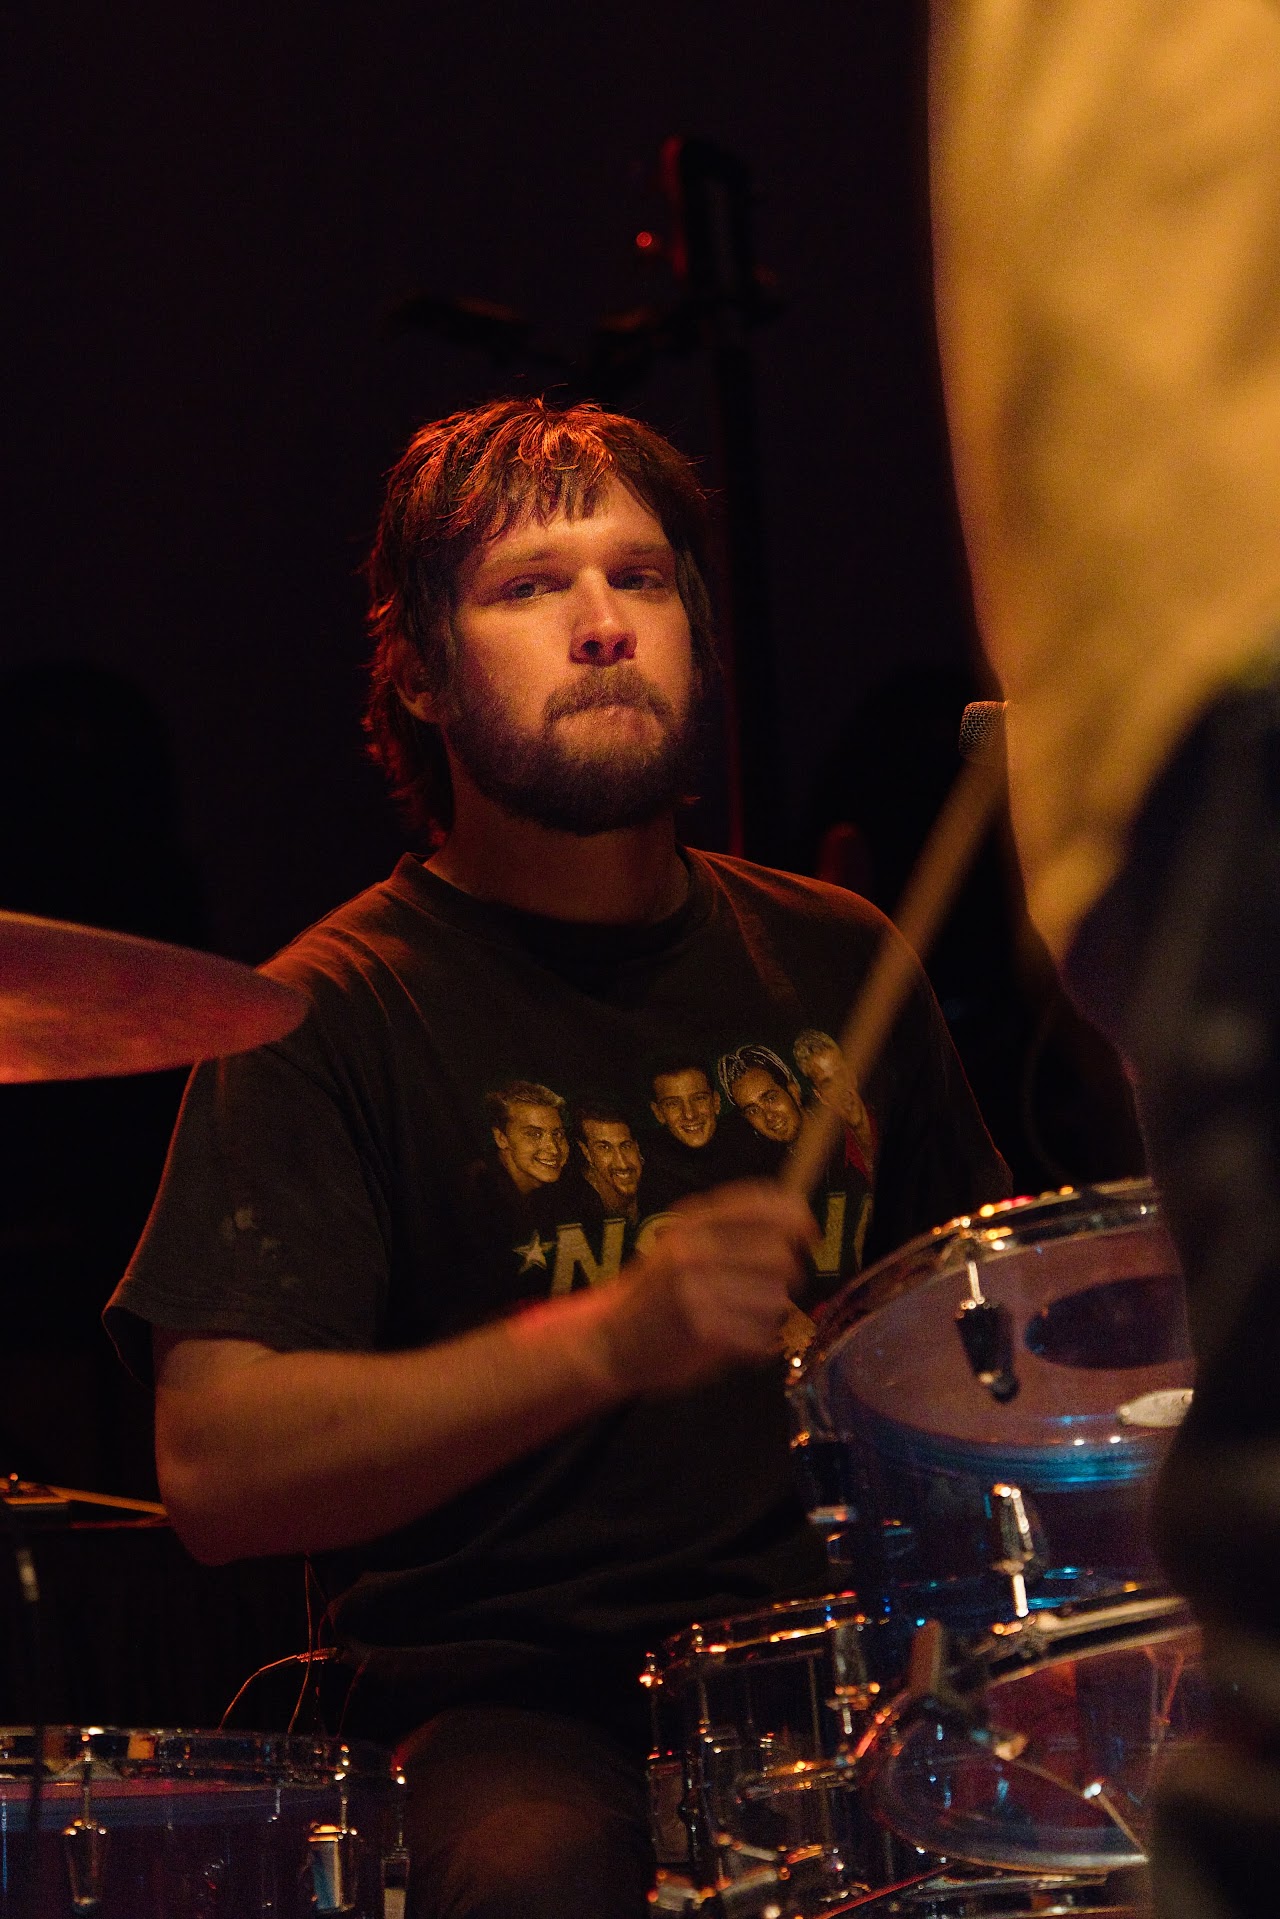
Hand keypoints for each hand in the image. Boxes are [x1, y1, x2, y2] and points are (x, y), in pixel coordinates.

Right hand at [596, 1181, 818, 1394]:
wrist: (610, 1341)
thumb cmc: (658, 1292)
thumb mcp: (682, 1242)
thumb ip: (731, 1228)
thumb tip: (799, 1217)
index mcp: (691, 1223)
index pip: (760, 1204)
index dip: (795, 1215)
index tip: (809, 1231)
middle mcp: (693, 1250)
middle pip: (779, 1255)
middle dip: (787, 1275)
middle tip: (771, 1287)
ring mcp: (696, 1291)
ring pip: (776, 1299)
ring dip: (770, 1313)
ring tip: (743, 1317)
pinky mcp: (703, 1331)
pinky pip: (761, 1336)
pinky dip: (758, 1344)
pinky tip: (737, 1340)